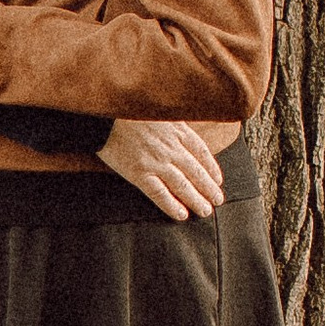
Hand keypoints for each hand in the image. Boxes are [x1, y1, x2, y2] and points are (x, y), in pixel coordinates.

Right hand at [102, 117, 229, 220]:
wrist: (105, 115)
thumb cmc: (130, 110)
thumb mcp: (160, 110)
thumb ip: (174, 124)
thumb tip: (185, 134)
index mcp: (177, 130)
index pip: (201, 152)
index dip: (211, 167)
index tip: (218, 179)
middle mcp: (171, 148)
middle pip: (196, 171)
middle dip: (209, 188)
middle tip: (218, 200)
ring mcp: (156, 162)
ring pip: (183, 185)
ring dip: (196, 200)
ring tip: (206, 211)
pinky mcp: (139, 173)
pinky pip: (160, 193)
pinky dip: (172, 205)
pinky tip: (181, 215)